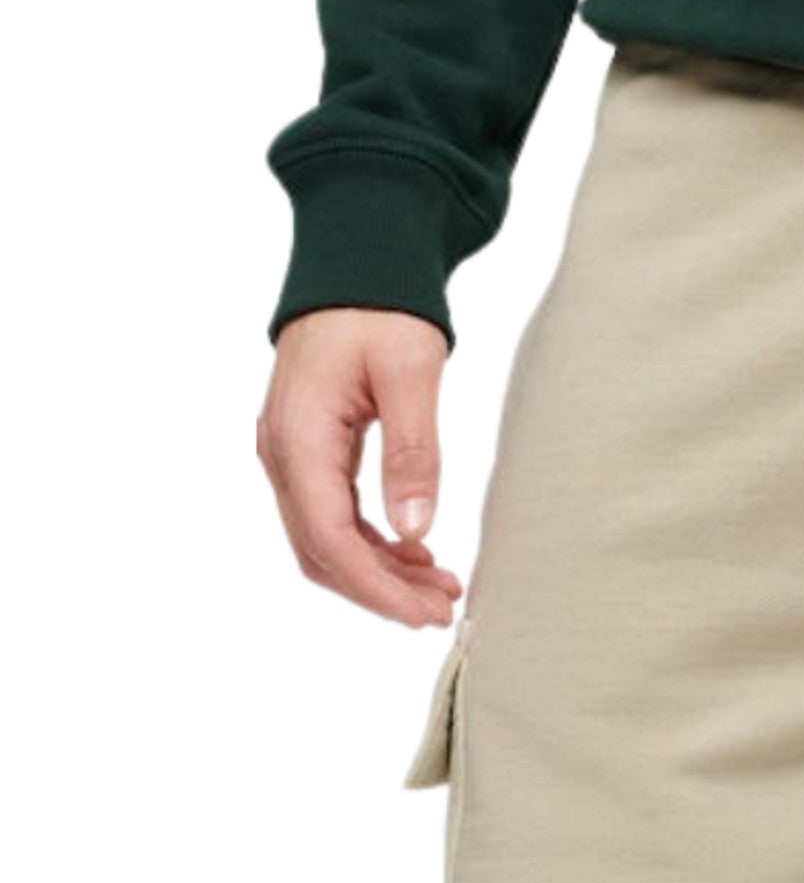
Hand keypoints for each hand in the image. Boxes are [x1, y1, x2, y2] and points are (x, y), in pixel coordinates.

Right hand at [257, 307, 462, 627]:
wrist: (355, 267)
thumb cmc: (382, 309)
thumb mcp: (411, 373)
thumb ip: (413, 451)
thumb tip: (416, 528)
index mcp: (300, 436)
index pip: (328, 537)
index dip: (375, 586)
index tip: (423, 615)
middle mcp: (283, 453)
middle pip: (322, 551)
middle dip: (381, 591)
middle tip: (442, 613)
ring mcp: (291, 455)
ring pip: (326, 540)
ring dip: (380, 572)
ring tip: (441, 590)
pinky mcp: (309, 453)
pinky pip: (333, 516)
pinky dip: (374, 544)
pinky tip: (419, 555)